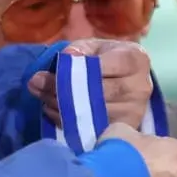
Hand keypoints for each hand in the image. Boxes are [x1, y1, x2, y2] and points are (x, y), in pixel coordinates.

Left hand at [27, 40, 151, 128]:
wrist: (128, 81)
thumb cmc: (108, 59)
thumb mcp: (94, 46)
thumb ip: (78, 50)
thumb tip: (65, 60)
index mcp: (136, 59)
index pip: (104, 65)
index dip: (76, 69)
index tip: (54, 69)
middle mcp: (141, 87)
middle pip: (97, 91)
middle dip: (61, 89)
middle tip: (36, 84)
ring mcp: (134, 112)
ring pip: (91, 113)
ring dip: (60, 106)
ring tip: (42, 97)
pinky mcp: (124, 130)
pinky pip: (91, 129)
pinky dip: (67, 121)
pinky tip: (54, 111)